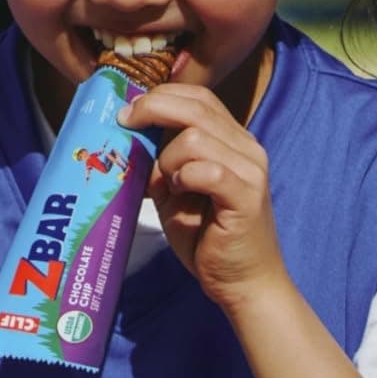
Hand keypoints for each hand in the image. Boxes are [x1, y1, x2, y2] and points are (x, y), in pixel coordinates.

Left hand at [125, 81, 288, 307]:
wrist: (242, 282)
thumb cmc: (207, 238)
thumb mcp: (174, 192)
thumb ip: (160, 164)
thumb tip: (128, 141)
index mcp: (231, 140)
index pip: (199, 97)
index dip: (160, 96)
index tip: (128, 112)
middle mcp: (246, 147)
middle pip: (196, 106)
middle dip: (153, 109)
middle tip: (125, 123)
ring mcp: (251, 170)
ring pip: (196, 138)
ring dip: (169, 158)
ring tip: (170, 184)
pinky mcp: (247, 196)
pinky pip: (208, 171)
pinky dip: (185, 178)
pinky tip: (181, 192)